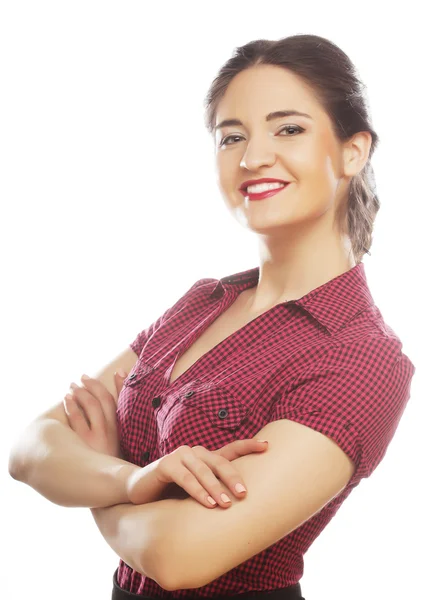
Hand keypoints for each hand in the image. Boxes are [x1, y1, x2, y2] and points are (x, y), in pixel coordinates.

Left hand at [63, 371, 126, 458]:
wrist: (106, 488)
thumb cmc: (113, 460)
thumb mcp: (123, 439)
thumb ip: (123, 415)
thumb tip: (125, 388)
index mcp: (120, 430)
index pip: (118, 399)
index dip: (117, 383)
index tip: (114, 372)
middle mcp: (110, 432)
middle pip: (101, 399)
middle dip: (91, 385)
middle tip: (82, 378)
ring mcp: (95, 439)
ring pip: (88, 406)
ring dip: (79, 392)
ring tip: (72, 387)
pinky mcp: (81, 446)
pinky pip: (75, 419)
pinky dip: (71, 406)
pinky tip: (66, 400)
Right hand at [127, 439, 268, 508]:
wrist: (139, 492)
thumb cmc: (172, 493)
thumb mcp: (197, 492)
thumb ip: (214, 492)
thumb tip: (243, 506)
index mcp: (206, 458)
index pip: (231, 449)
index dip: (249, 445)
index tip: (268, 446)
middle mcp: (195, 452)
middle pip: (220, 461)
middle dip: (234, 477)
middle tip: (245, 494)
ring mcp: (180, 455)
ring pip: (203, 470)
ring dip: (216, 488)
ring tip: (226, 504)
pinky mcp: (166, 464)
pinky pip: (185, 477)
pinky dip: (197, 490)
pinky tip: (207, 503)